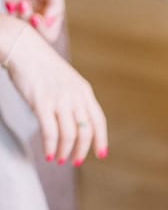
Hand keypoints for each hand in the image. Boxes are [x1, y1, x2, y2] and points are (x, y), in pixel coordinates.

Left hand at [2, 0, 63, 39]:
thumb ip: (55, 4)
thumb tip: (50, 20)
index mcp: (53, 16)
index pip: (49, 35)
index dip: (43, 30)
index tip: (37, 17)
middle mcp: (39, 18)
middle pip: (35, 36)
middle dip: (29, 25)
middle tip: (26, 7)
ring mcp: (25, 14)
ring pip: (21, 29)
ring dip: (19, 18)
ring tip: (21, 2)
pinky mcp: (11, 9)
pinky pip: (9, 20)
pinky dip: (9, 15)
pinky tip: (12, 2)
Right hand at [2, 18, 106, 162]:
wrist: (24, 48)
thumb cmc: (43, 66)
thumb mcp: (68, 81)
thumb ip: (76, 100)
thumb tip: (78, 124)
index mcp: (84, 91)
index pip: (99, 120)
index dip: (101, 140)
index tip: (101, 155)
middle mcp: (75, 96)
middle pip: (86, 131)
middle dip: (82, 150)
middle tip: (75, 161)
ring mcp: (59, 99)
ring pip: (69, 135)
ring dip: (65, 151)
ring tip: (60, 159)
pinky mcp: (42, 102)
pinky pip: (50, 132)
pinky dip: (51, 147)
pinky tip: (49, 155)